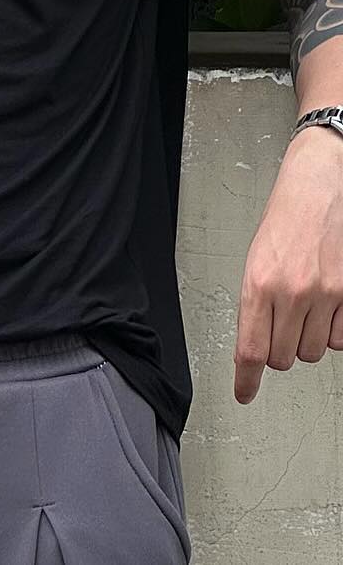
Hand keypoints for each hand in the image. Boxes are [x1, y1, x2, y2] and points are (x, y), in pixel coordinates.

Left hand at [234, 127, 342, 402]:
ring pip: (312, 352)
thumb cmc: (286, 217)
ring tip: (305, 306)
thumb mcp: (257, 258)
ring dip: (307, 339)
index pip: (251, 348)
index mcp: (258, 281)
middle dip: (279, 350)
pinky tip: (328, 305)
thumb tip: (256, 343)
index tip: (244, 394)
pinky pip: (340, 340)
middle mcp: (292, 292)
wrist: (321, 185)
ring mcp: (326, 295)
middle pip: (283, 358)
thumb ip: (257, 301)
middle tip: (280, 326)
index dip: (247, 379)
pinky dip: (333, 331)